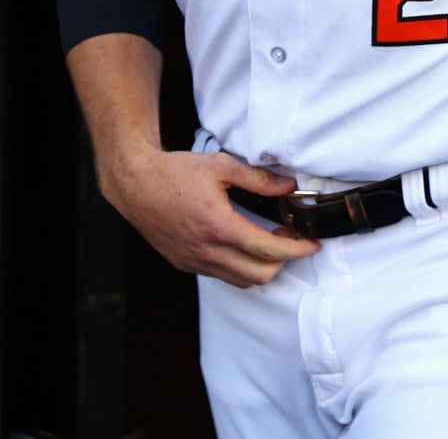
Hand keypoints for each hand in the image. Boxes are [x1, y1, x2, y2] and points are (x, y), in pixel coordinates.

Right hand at [99, 148, 320, 287]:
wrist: (135, 184)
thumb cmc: (174, 172)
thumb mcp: (221, 166)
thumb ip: (258, 179)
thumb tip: (288, 186)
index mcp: (219, 226)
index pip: (269, 250)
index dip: (297, 249)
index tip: (311, 244)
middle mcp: (207, 251)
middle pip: (260, 275)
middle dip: (283, 261)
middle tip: (290, 239)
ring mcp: (195, 262)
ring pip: (242, 281)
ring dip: (262, 267)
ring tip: (267, 243)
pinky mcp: (185, 264)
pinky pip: (222, 276)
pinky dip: (239, 268)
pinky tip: (241, 246)